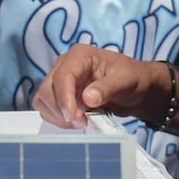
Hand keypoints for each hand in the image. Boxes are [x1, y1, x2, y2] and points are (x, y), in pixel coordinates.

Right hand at [34, 44, 160, 128]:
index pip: (62, 76)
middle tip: (82, 123)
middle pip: (47, 89)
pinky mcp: (59, 95)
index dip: (64, 98)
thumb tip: (88, 99)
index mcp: (80, 55)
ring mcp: (60, 80)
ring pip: (43, 99)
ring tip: (80, 123)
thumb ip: (108, 88)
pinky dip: (57, 119)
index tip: (73, 117)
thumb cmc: (132, 77)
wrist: (135, 88)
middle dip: (61, 109)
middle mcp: (65, 65)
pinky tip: (75, 122)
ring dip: (57, 115)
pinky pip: (47, 108)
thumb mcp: (126, 80)